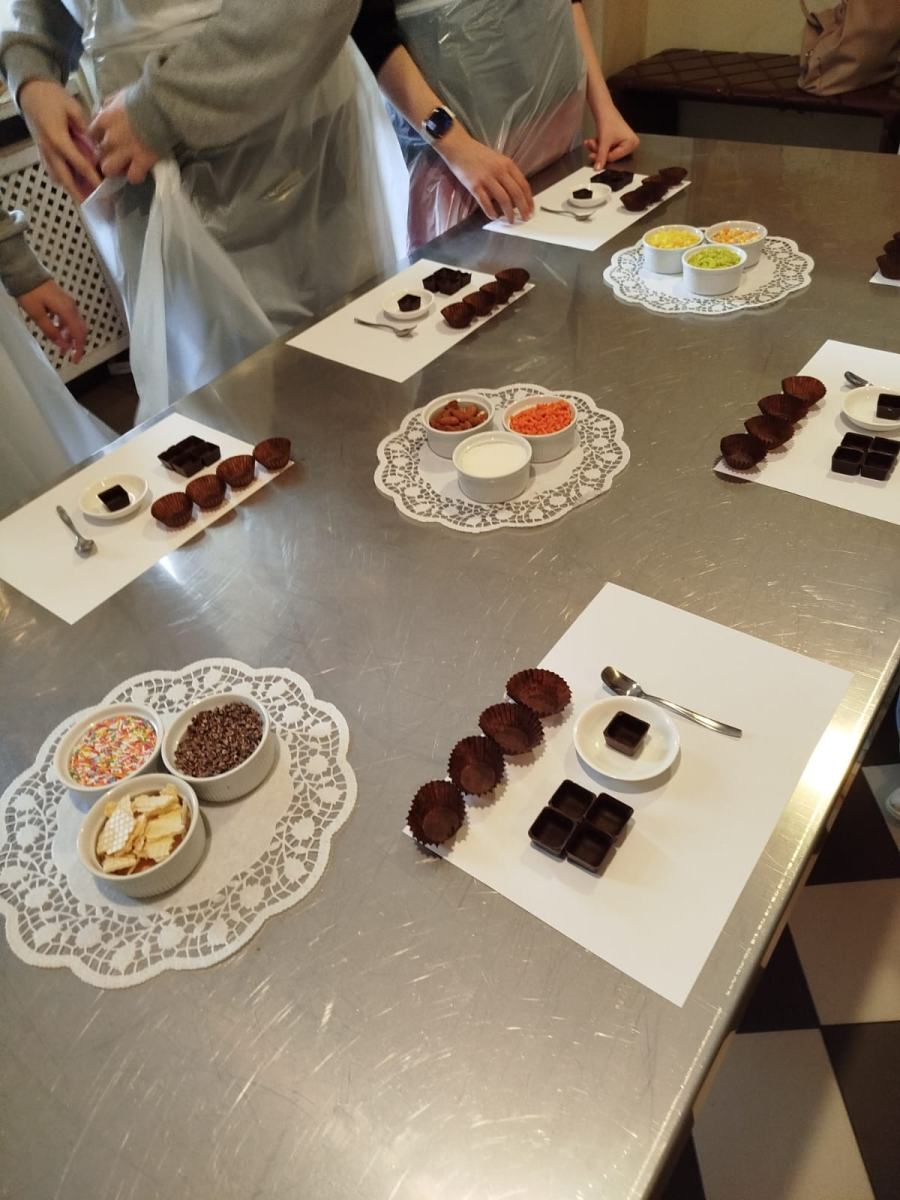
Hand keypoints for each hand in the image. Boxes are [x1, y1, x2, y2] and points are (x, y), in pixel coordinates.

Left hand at [16, 279, 87, 361]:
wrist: (25, 271)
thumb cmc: (30, 292)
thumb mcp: (37, 314)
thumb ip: (50, 331)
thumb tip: (62, 346)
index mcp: (67, 311)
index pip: (79, 334)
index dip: (79, 349)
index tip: (75, 360)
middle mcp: (72, 307)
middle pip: (81, 329)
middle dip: (76, 344)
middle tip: (68, 355)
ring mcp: (68, 303)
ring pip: (75, 324)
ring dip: (70, 336)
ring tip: (60, 345)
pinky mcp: (63, 301)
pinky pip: (69, 317)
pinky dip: (66, 327)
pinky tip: (57, 330)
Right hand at [18, 80, 101, 200]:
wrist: (31, 91)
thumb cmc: (52, 97)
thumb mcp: (73, 107)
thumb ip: (85, 128)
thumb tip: (96, 145)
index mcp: (57, 138)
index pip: (78, 163)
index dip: (91, 178)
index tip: (103, 189)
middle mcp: (48, 149)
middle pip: (65, 178)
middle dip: (79, 193)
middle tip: (95, 204)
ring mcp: (43, 152)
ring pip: (57, 177)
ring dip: (71, 189)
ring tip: (87, 197)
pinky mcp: (42, 152)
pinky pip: (52, 171)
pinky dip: (63, 180)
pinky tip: (75, 183)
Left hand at [89, 91, 158, 184]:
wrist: (163, 105)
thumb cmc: (143, 97)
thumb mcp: (120, 95)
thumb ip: (109, 105)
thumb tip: (102, 112)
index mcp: (104, 119)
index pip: (90, 134)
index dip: (97, 139)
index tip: (104, 140)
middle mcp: (111, 138)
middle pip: (99, 154)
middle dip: (106, 155)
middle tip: (116, 155)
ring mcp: (126, 151)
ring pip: (109, 169)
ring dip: (116, 169)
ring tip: (125, 166)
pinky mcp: (142, 161)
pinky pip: (133, 177)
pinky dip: (136, 176)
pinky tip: (140, 170)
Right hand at [438, 128, 533, 223]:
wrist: (459, 147)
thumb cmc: (478, 154)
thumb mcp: (498, 160)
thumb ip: (507, 174)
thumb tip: (515, 193)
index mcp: (508, 164)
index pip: (523, 185)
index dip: (529, 200)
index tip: (531, 210)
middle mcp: (499, 171)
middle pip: (516, 194)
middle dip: (523, 209)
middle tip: (525, 219)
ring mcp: (487, 178)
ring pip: (504, 199)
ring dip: (509, 213)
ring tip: (510, 221)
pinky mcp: (475, 185)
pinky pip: (486, 203)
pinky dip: (491, 212)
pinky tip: (494, 216)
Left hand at [584, 107, 639, 168]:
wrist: (604, 110)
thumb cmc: (607, 121)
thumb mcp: (604, 141)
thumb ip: (601, 156)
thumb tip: (597, 169)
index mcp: (632, 144)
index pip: (614, 157)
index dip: (602, 156)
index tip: (591, 155)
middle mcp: (632, 144)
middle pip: (611, 155)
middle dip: (599, 151)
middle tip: (590, 146)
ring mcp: (626, 143)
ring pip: (608, 152)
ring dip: (597, 148)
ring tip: (590, 141)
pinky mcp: (620, 141)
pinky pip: (608, 148)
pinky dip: (600, 146)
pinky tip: (594, 140)